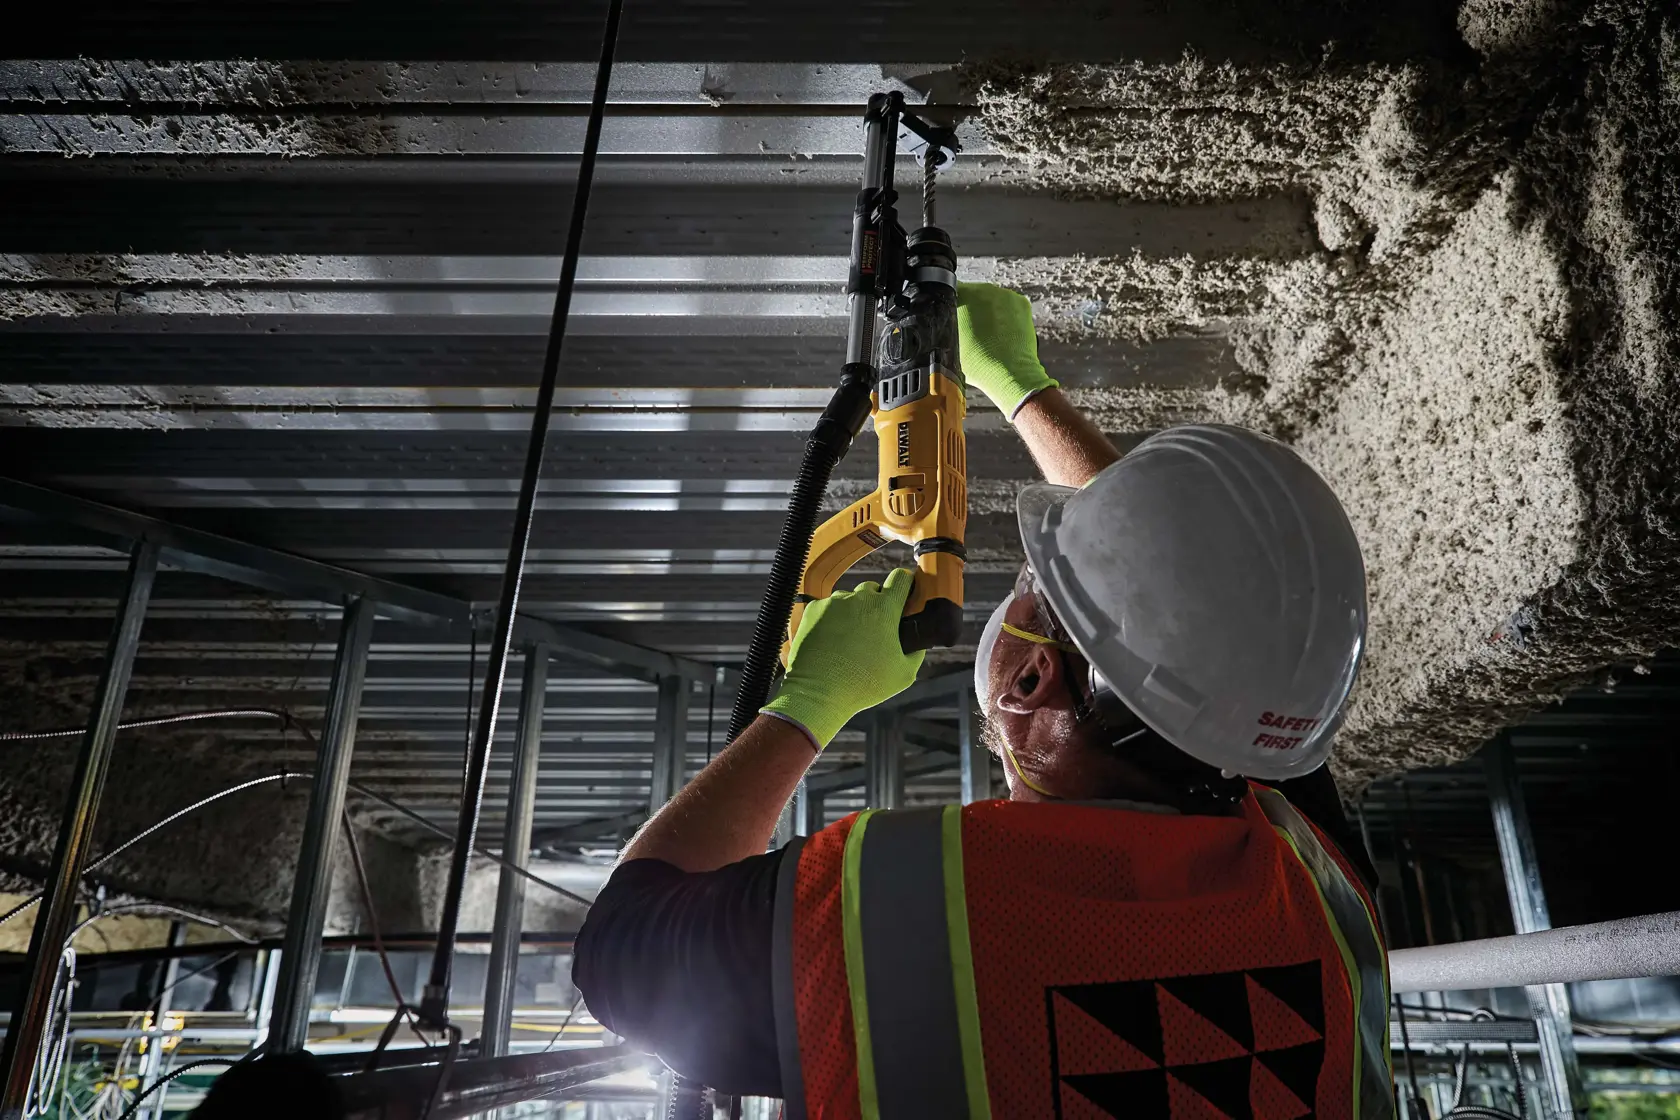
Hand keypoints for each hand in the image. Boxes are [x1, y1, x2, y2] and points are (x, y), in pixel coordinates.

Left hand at [760, 568, 926, 748]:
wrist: (818, 693)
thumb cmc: (863, 685)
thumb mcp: (904, 674)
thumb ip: (917, 652)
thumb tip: (918, 642)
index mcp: (884, 609)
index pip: (901, 578)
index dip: (905, 582)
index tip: (905, 591)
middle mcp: (858, 599)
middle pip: (873, 588)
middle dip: (877, 603)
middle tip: (876, 628)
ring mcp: (833, 602)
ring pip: (848, 598)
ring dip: (852, 611)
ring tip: (850, 638)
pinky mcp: (813, 610)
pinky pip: (827, 607)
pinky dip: (831, 618)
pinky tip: (831, 641)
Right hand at [957, 282, 1058, 419]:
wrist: (1010, 373)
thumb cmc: (980, 362)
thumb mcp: (950, 343)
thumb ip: (946, 324)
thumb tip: (946, 318)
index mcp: (964, 295)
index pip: (951, 291)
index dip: (949, 304)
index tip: (950, 314)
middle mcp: (986, 289)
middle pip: (973, 294)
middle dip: (970, 308)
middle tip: (968, 327)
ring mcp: (1006, 295)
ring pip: (992, 299)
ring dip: (988, 311)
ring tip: (987, 333)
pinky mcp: (1022, 303)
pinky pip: (1008, 305)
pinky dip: (1004, 315)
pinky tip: (1000, 332)